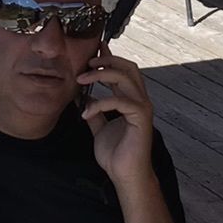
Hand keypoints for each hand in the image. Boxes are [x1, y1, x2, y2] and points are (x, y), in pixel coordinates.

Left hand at [79, 48, 155, 186]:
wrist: (124, 175)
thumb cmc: (115, 154)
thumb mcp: (99, 127)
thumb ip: (94, 111)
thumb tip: (81, 97)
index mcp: (130, 100)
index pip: (122, 70)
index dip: (110, 57)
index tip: (95, 47)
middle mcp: (139, 100)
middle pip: (128, 67)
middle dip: (107, 60)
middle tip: (88, 62)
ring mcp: (142, 108)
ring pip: (125, 77)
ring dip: (101, 75)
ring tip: (81, 80)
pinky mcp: (141, 118)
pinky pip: (120, 101)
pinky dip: (100, 103)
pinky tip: (86, 113)